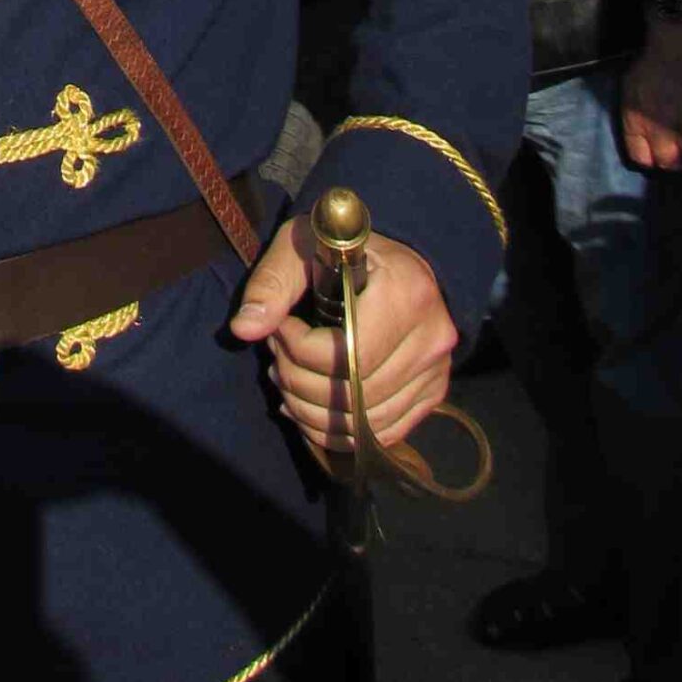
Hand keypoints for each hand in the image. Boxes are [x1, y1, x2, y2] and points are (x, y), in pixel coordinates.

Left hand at [230, 216, 457, 451]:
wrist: (394, 262)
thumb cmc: (342, 251)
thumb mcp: (301, 246)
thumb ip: (272, 283)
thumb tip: (244, 329)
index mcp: (407, 291)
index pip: (344, 352)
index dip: (297, 349)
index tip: (280, 328)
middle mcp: (432, 337)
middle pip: (352, 394)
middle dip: (298, 381)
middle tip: (277, 355)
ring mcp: (437, 371)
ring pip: (362, 422)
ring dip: (311, 410)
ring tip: (288, 378)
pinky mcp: (433, 394)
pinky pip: (380, 434)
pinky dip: (337, 431)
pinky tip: (310, 406)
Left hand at [620, 22, 681, 170]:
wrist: (679, 42)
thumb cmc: (651, 63)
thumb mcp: (630, 90)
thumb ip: (634, 117)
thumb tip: (643, 138)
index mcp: (637, 121)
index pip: (642, 159)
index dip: (652, 158)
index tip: (659, 152)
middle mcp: (661, 129)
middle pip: (671, 163)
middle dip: (677, 160)